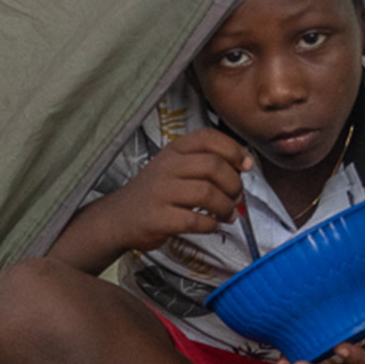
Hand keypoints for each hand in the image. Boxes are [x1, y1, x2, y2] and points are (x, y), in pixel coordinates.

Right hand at [109, 129, 252, 252]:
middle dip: (234, 184)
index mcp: (174, 150)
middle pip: (213, 166)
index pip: (208, 137)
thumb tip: (243, 169)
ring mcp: (161, 192)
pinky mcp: (158, 218)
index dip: (233, 149)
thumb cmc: (155, 193)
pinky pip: (195, 221)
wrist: (118, 218)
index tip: (246, 165)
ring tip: (227, 215)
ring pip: (207, 193)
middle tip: (237, 198)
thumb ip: (205, 164)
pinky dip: (211, 226)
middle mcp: (166, 167)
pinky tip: (212, 226)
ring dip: (226, 207)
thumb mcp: (175, 168)